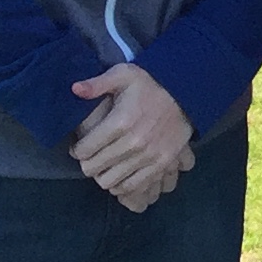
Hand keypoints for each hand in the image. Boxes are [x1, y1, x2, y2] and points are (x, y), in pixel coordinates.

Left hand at [70, 66, 195, 211]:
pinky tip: (120, 175)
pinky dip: (121, 185)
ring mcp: (149, 156)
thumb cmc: (150, 85)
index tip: (80, 146)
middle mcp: (133, 143)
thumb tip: (74, 89)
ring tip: (105, 166)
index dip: (77, 150)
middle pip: (93, 168)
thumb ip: (98, 83)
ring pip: (110, 181)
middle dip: (87, 163)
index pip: (84, 150)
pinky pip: (132, 186)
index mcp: (120, 122)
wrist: (187, 93)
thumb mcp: (124, 75)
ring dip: (103, 175)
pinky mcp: (161, 164)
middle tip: (91, 157)